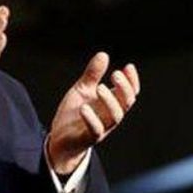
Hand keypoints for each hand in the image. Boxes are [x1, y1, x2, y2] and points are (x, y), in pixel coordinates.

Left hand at [47, 53, 139, 173]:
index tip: (128, 67)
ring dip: (109, 101)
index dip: (132, 81)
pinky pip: (95, 130)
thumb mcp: (82, 90)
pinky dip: (91, 119)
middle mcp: (110, 116)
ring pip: (115, 117)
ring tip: (100, 87)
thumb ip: (92, 75)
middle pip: (126, 103)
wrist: (60, 139)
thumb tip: (103, 54)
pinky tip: (84, 107)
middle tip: (115, 74)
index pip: (129, 93)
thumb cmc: (74, 114)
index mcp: (111, 104)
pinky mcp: (88, 138)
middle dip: (124, 88)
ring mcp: (101, 128)